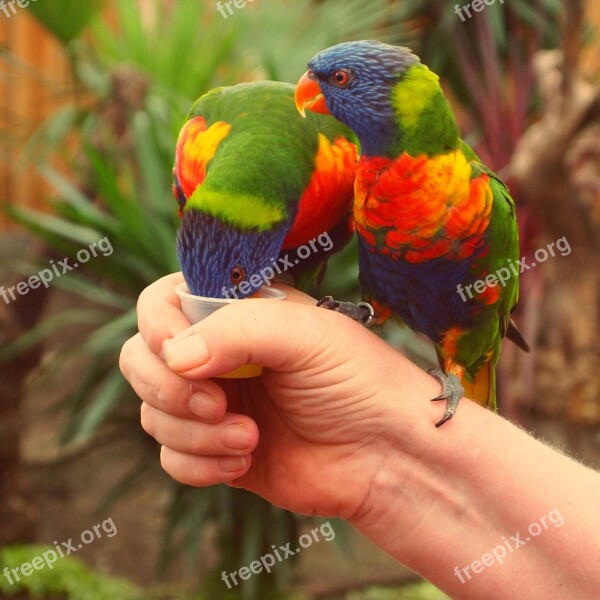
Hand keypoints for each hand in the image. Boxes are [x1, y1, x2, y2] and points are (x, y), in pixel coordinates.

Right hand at [120, 273, 439, 519]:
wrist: (385, 455)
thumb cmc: (357, 380)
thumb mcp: (305, 335)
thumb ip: (236, 331)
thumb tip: (172, 356)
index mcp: (236, 313)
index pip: (162, 303)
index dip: (157, 326)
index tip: (179, 353)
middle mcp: (218, 354)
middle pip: (140, 359)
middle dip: (167, 387)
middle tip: (217, 403)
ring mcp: (214, 402)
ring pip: (153, 413)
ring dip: (194, 432)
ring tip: (250, 436)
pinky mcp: (215, 449)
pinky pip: (170, 458)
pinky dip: (198, 464)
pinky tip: (245, 458)